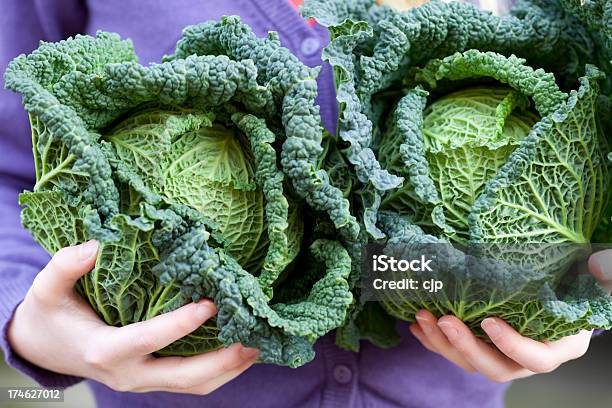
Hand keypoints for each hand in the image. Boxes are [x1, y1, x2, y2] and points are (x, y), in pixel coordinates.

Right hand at [8, 241, 258, 393]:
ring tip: (259, 346)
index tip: (210, 304)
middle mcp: (128, 374)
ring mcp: (142, 381)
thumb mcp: (47, 290)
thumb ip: (64, 266)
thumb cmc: (50, 316)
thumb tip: (95, 245)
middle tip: (253, 338)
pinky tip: (240, 351)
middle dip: (222, 361)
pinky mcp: (152, 379)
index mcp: (105, 350)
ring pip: (193, 386)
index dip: (180, 325)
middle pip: (183, 376)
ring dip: (229, 369)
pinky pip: (191, 383)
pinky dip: (219, 371)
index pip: (148, 340)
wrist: (45, 349)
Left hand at [409, 250, 611, 382]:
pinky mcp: (481, 344)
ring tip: (422, 317)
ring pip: (469, 360)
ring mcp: (501, 353)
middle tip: (444, 319)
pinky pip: (455, 350)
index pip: (536, 358)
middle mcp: (526, 357)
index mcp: (556, 347)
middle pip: (494, 366)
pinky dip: (434, 340)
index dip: (513, 346)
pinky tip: (417, 325)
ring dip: (442, 342)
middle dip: (465, 346)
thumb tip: (600, 264)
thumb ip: (605, 275)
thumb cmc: (579, 287)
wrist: (560, 292)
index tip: (490, 322)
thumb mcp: (598, 281)